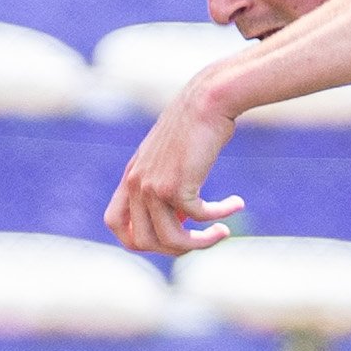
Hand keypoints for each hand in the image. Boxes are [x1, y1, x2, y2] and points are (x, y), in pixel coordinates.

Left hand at [104, 77, 244, 255]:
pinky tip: (236, 204)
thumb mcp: (172, 157)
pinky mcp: (177, 186)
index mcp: (131, 176)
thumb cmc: (196, 126)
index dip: (136, 239)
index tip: (164, 237)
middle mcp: (136, 184)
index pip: (114, 222)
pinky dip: (221, 215)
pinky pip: (200, 218)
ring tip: (223, 233)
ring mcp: (154, 187)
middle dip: (173, 249)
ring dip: (202, 243)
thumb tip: (182, 221)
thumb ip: (167, 185)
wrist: (207, 100)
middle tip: (199, 240)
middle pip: (142, 242)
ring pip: (171, 240)